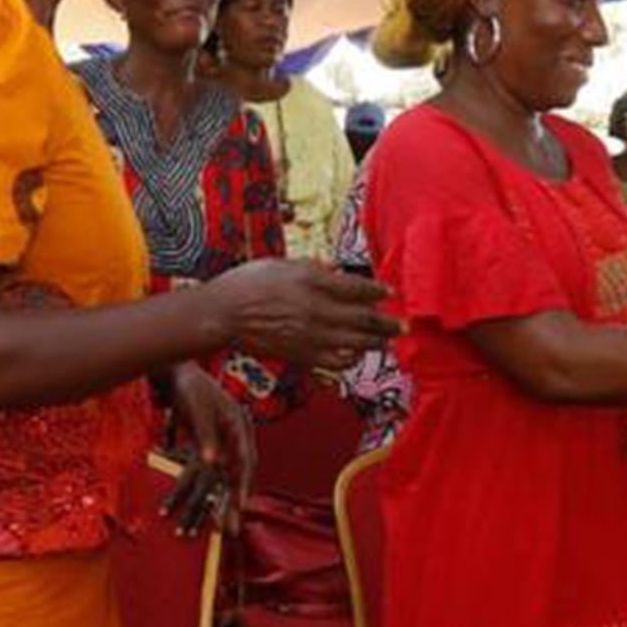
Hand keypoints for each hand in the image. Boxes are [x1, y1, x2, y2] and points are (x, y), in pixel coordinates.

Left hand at [164, 362, 253, 533]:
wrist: (179, 372)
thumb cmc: (191, 385)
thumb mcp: (199, 407)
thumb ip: (206, 435)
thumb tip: (213, 463)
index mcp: (240, 427)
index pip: (244, 461)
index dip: (242, 485)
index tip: (240, 505)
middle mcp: (234, 440)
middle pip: (233, 476)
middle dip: (229, 505)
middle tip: (229, 531)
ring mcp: (221, 446)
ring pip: (216, 480)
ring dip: (208, 504)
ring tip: (200, 530)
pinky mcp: (205, 449)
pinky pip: (199, 475)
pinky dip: (190, 491)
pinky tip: (181, 509)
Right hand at [210, 259, 399, 370]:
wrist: (222, 314)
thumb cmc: (248, 283)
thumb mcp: (282, 263)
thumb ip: (312, 267)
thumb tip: (336, 269)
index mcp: (311, 281)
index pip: (357, 288)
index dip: (378, 290)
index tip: (389, 292)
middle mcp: (315, 309)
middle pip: (365, 320)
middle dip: (389, 324)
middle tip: (404, 325)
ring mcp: (309, 335)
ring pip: (356, 344)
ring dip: (376, 343)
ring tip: (386, 341)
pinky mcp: (301, 355)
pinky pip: (336, 362)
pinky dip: (350, 359)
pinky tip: (354, 354)